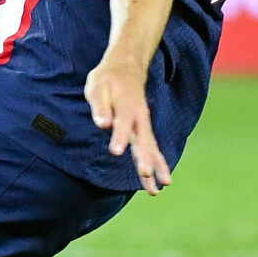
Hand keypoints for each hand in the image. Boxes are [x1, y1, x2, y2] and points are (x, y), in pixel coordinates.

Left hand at [84, 55, 169, 192]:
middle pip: (143, 140)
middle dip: (146, 159)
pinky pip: (151, 148)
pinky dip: (156, 163)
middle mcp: (139, 117)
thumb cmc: (107, 78)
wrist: (126, 67)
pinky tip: (160, 180)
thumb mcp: (97, 86)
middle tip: (148, 177)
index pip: (122, 123)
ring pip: (150, 148)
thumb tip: (102, 124)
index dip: (119, 137)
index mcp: (126, 105)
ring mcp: (143, 124)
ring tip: (158, 189)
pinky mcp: (143, 129)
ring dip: (155, 167)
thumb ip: (100, 106)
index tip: (116, 152)